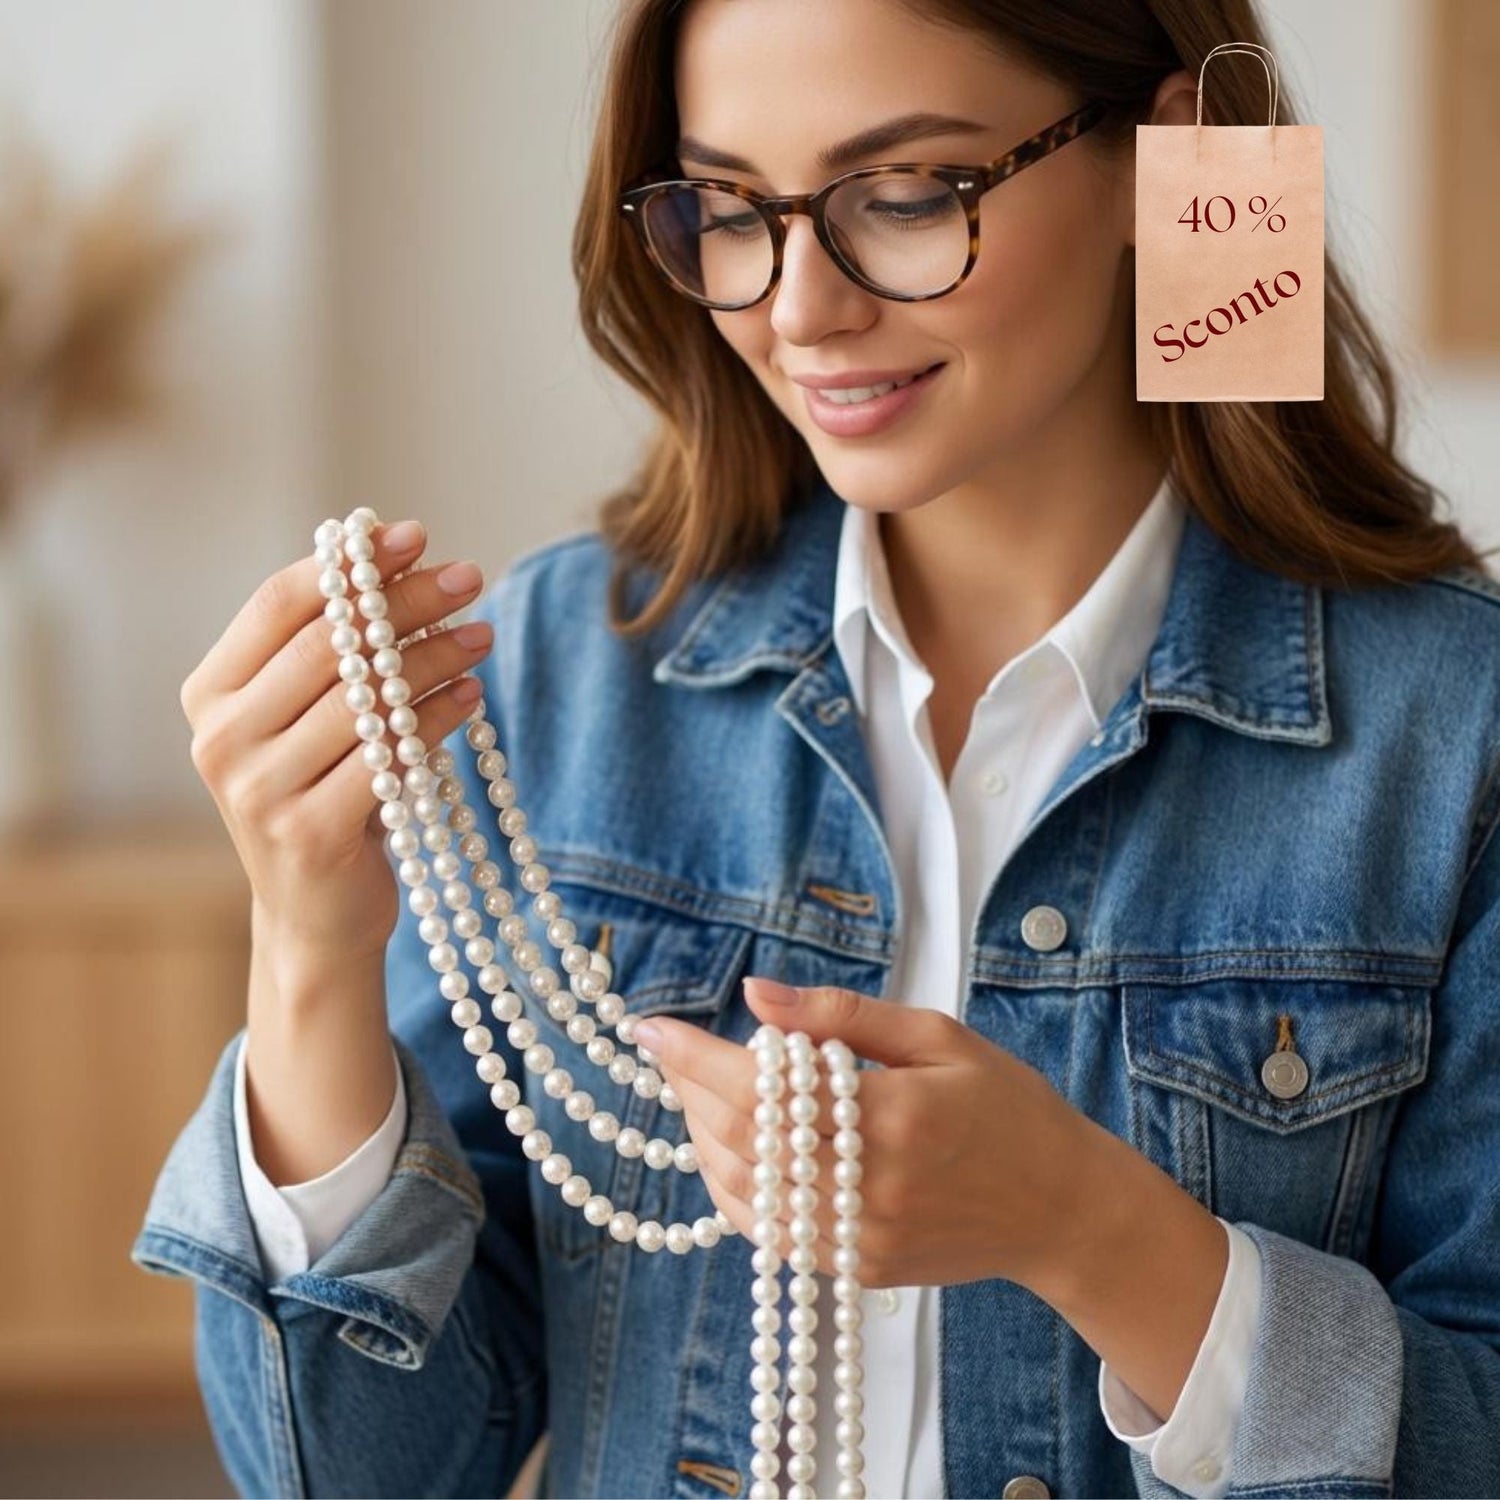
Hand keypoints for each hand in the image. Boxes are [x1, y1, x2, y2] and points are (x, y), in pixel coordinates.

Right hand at [181, 519, 493, 961]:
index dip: (347, 564)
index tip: (411, 535)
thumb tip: (398, 556)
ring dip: (435, 657)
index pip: (277, 605)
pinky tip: (472, 694)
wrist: (315, 914)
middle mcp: (222, 740)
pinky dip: (440, 717)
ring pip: (367, 698)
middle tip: (468, 576)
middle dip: (406, 601)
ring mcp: (261, 791)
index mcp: (210, 695)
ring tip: (482, 633)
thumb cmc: (323, 794)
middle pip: (328, 644)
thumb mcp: (310, 719)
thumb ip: (332, 651)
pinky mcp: (312, 832)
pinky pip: (393, 756)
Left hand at [634, 976, 1096, 1290]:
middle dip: (689, 1090)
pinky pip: (768, 1234)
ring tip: (696, 1092)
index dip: (694, 1056)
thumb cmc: (1006, 1106)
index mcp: (890, 1114)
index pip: (760, 1088)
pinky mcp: (856, 1270)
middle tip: (670, 1052)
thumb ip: (841, 1015)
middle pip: (738, 1140)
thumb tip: (757, 992)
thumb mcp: (937, 1036)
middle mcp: (867, 1185)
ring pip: (742, 1193)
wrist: (1060, 1208)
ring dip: (703, 1139)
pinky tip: (732, 1149)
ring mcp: (858, 1238)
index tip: (649, 1025)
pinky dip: (733, 1189)